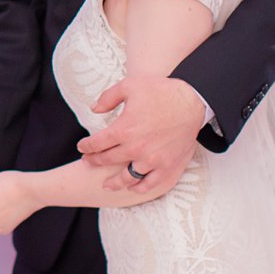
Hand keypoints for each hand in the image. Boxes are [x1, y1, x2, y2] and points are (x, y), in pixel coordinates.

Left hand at [78, 74, 204, 193]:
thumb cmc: (160, 91)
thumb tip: (93, 109)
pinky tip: (132, 187)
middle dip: (94, 161)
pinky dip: (139, 187)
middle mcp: (135, 148)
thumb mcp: (129, 85)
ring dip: (113, 182)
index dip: (86, 146)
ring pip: (126, 177)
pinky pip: (150, 183)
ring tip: (106, 184)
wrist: (192, 101)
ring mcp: (152, 160)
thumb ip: (107, 98)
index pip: (97, 143)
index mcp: (123, 129)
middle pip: (107, 160)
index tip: (82, 147)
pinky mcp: (167, 166)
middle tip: (88, 162)